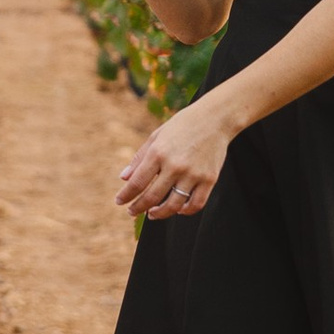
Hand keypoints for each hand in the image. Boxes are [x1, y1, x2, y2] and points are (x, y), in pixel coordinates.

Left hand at [118, 93, 234, 219]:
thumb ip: (139, 158)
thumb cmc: (182, 126)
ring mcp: (193, 174)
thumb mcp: (156, 136)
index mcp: (158, 153)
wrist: (215, 119)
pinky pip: (196, 204)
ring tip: (153, 214)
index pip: (137, 182)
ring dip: (160, 214)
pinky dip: (186, 211)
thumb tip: (123, 178)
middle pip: (152, 197)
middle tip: (132, 212)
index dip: (126, 195)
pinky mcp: (209, 179)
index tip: (119, 202)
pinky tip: (178, 209)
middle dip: (138, 208)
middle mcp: (175, 165)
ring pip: (173, 205)